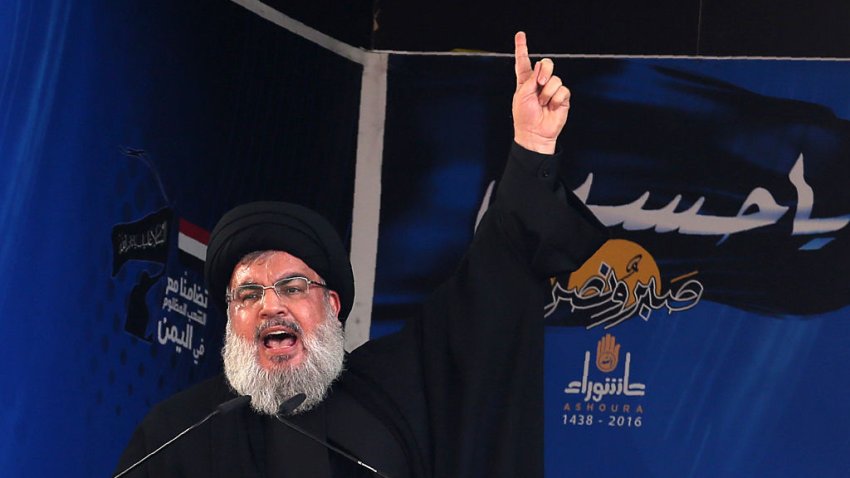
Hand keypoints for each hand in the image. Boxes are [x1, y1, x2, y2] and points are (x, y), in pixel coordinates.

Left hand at [512, 32, 570, 153]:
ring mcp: (551, 90)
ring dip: (547, 93)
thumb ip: (531, 79)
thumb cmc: (524, 117)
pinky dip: (556, 99)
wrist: (535, 134)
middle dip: (545, 70)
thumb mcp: (522, 95)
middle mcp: (539, 83)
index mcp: (525, 81)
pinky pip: (563, 90)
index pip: (524, 62)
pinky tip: (552, 107)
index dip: (522, 48)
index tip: (520, 35)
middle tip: (540, 83)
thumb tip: (540, 66)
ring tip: (543, 104)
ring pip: (555, 79)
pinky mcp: (562, 98)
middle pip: (546, 64)